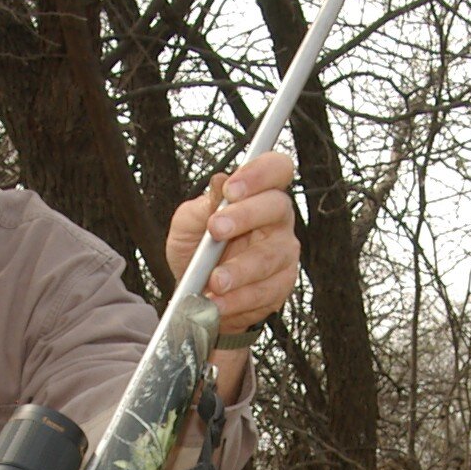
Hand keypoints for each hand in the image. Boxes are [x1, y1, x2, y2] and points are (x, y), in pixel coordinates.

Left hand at [165, 148, 300, 332]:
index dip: (260, 173)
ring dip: (239, 269)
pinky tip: (219, 301)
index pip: (276, 169)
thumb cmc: (197, 254)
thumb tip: (218, 182)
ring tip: (214, 280)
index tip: (232, 189)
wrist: (196, 296)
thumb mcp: (187, 225)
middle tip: (216, 230)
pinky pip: (265, 291)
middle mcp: (276, 220)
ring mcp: (283, 253)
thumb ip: (202, 206)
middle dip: (245, 216)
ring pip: (270, 255)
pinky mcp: (281, 286)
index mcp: (258, 195)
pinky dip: (238, 299)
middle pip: (276, 206)